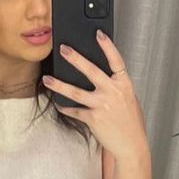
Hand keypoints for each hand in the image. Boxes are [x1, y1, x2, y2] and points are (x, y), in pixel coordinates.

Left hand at [43, 30, 147, 161]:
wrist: (131, 145)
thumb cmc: (131, 122)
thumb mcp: (129, 99)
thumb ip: (117, 86)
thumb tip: (104, 76)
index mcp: (124, 85)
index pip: (116, 60)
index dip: (107, 46)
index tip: (98, 34)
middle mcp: (112, 93)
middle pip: (91, 71)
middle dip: (75, 58)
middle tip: (63, 49)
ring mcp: (101, 105)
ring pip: (76, 92)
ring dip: (59, 85)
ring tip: (47, 79)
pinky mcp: (93, 118)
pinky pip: (75, 110)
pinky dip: (65, 107)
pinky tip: (58, 103)